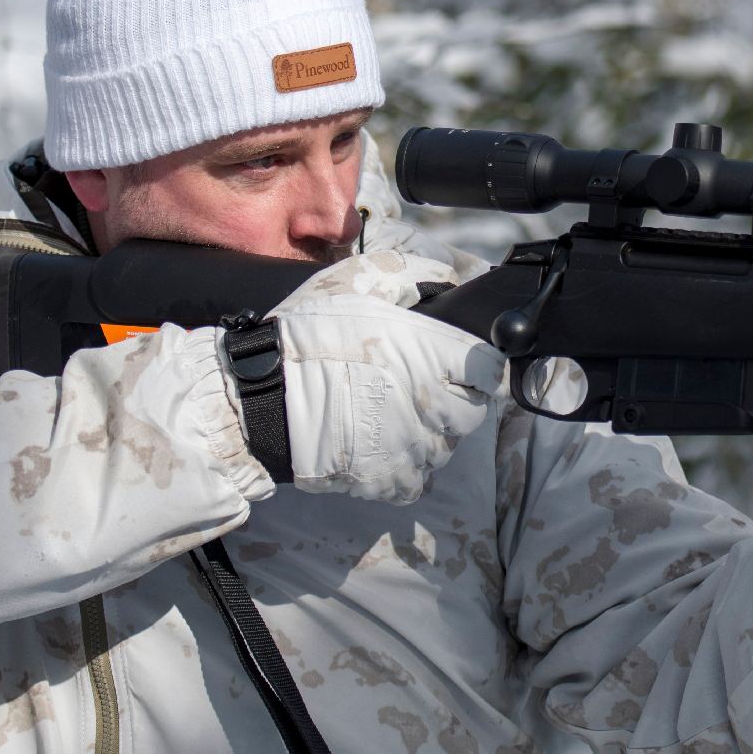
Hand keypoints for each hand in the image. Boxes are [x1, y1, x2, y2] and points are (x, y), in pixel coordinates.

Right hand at [269, 251, 505, 503]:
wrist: (263, 396)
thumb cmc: (307, 335)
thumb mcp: (356, 279)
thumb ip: (410, 272)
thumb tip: (448, 276)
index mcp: (433, 356)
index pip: (489, 371)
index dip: (478, 366)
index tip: (462, 366)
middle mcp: (432, 405)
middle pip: (473, 413)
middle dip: (455, 400)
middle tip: (421, 387)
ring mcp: (412, 448)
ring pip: (445, 447)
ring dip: (430, 433)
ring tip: (394, 414)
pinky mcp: (388, 479)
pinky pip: (417, 481)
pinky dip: (407, 467)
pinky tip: (384, 446)